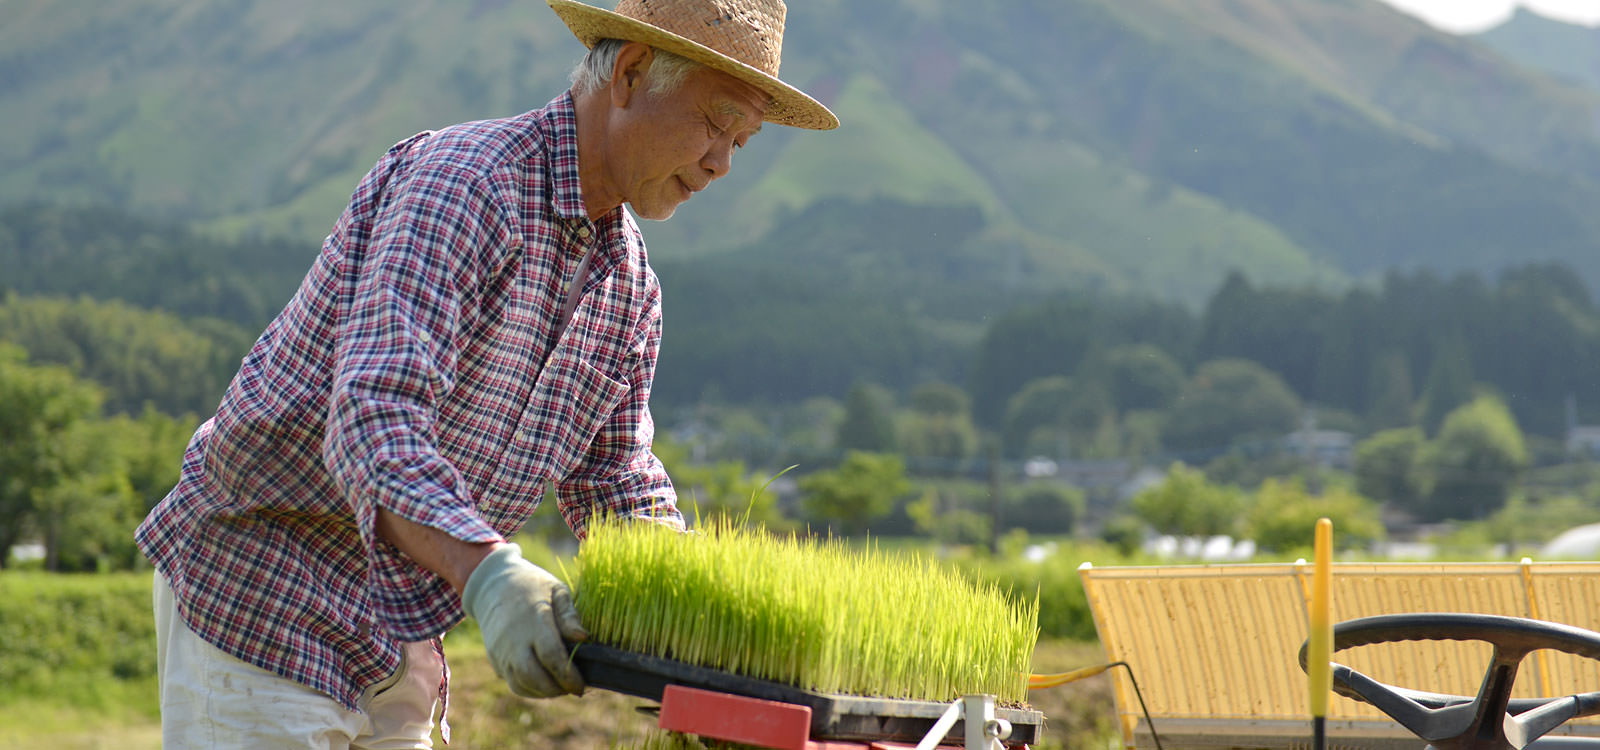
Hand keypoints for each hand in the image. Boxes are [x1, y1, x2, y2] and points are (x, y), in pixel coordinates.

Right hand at [461, 543, 587, 697]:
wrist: (494, 587)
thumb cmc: (533, 587)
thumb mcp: (556, 590)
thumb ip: (569, 614)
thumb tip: (583, 637)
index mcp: (533, 619)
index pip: (550, 655)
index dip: (567, 675)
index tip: (582, 685)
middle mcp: (513, 639)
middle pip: (532, 675)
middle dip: (556, 689)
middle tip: (574, 689)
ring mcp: (501, 651)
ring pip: (521, 684)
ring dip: (544, 692)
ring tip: (563, 687)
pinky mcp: (495, 660)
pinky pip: (513, 683)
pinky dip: (531, 690)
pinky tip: (547, 685)